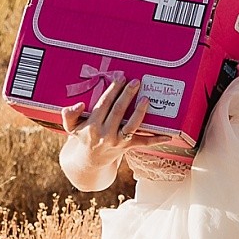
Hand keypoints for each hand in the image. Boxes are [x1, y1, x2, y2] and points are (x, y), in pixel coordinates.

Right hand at [58, 75, 146, 189]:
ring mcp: (118, 142)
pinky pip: (143, 143)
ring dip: (140, 113)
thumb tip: (80, 104)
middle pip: (118, 112)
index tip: (120, 77)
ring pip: (132, 126)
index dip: (112, 90)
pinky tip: (169, 135)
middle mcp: (106, 134)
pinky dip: (156, 139)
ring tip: (146, 99)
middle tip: (136, 82)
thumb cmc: (83, 136)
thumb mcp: (71, 126)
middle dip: (127, 95)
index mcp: (92, 126)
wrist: (90, 161)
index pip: (104, 105)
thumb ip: (69, 114)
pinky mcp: (127, 147)